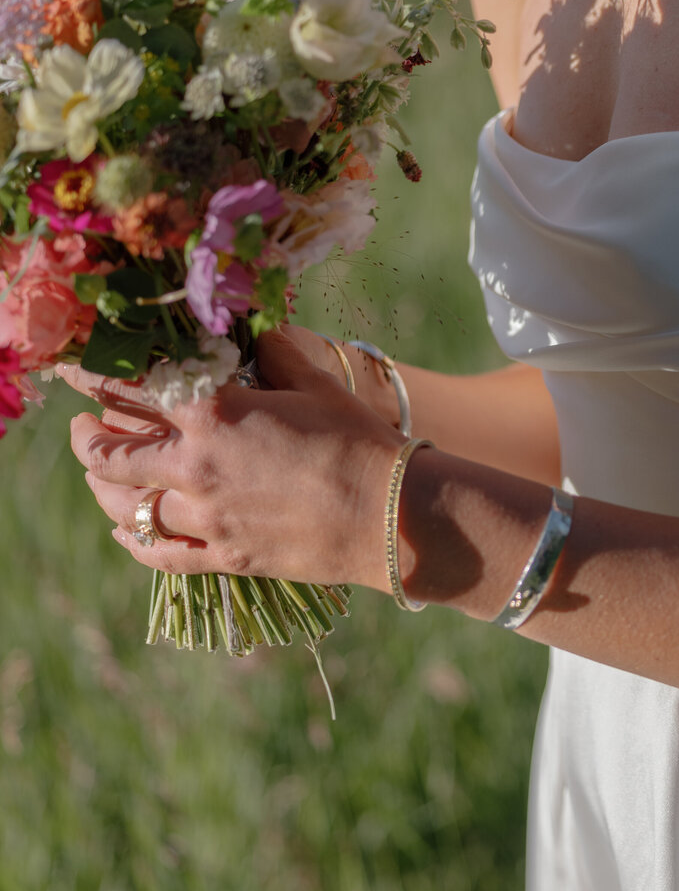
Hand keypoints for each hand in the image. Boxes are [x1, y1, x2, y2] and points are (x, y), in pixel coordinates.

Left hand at [58, 330, 403, 590]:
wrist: (391, 514)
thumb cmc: (358, 440)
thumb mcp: (316, 384)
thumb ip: (276, 355)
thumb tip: (258, 333)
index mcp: (214, 414)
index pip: (130, 388)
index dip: (93, 376)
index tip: (76, 369)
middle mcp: (196, 466)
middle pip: (112, 454)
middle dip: (86, 438)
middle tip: (81, 425)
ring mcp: (207, 518)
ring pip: (127, 507)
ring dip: (102, 488)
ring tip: (95, 474)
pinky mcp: (226, 556)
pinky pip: (160, 554)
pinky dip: (134, 540)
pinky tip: (124, 531)